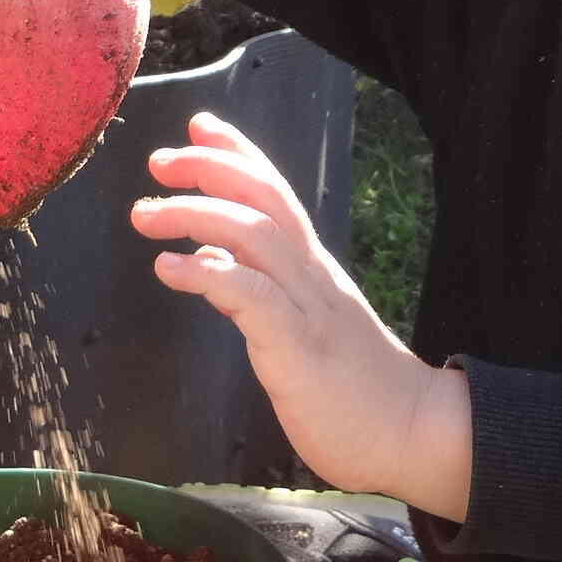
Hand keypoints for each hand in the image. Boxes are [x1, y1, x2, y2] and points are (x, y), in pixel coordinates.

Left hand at [133, 114, 469, 518]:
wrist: (415, 435)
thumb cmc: (356, 391)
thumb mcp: (303, 327)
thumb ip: (260, 290)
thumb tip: (210, 260)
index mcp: (314, 270)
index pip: (277, 193)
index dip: (238, 153)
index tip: (198, 125)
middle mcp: (313, 276)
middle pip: (264, 198)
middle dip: (210, 168)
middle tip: (158, 161)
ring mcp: (309, 309)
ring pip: (255, 235)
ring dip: (195, 213)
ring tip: (146, 214)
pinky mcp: (300, 349)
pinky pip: (252, 297)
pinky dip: (208, 274)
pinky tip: (170, 267)